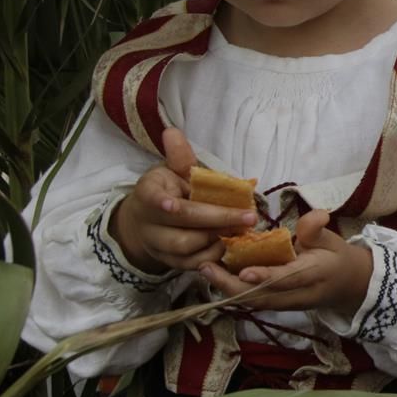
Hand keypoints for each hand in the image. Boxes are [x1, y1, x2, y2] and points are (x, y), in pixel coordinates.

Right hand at [108, 129, 257, 274]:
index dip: (162, 203)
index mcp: (149, 193)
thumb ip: (179, 157)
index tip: (172, 204)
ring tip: (241, 230)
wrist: (148, 223)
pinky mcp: (170, 262)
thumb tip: (172, 132)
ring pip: (186, 248)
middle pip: (180, 226)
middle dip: (216, 221)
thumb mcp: (171, 171)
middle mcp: (150, 222)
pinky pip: (192, 264)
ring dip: (216, 239)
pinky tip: (231, 245)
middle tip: (248, 217)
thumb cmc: (169, 191)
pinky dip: (213, 256)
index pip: (154, 198)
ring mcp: (158, 245)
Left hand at [199, 210, 372, 316]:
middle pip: (263, 297)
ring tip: (205, 270)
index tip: (244, 272)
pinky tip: (215, 275)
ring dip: (227, 289)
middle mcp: (298, 294)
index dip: (267, 277)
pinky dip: (233, 290)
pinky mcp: (277, 306)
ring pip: (254, 302)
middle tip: (206, 268)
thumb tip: (315, 214)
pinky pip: (253, 301)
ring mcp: (287, 304)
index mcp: (316, 274)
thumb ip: (318, 229)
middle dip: (232, 286)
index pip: (289, 278)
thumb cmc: (336, 258)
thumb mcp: (333, 239)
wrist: (348, 286)